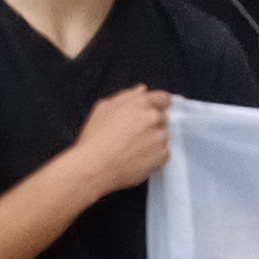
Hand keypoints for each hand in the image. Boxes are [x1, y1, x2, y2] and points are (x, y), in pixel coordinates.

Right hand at [66, 84, 174, 198]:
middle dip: (153, 124)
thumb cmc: (95, 139)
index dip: (159, 105)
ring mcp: (160, 136)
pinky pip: (164, 153)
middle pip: (163, 118)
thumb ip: (126, 97)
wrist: (95, 167)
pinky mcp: (162, 155)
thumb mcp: (103, 109)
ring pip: (163, 136)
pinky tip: (137, 158)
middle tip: (135, 135)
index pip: (163, 98)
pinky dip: (155, 156)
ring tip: (133, 149)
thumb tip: (142, 91)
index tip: (154, 111)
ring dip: (154, 140)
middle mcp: (153, 117)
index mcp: (140, 103)